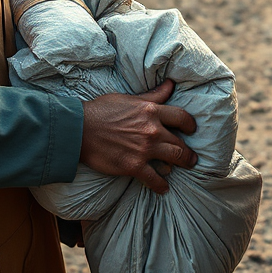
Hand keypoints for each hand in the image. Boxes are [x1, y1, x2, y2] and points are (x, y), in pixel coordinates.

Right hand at [80, 79, 197, 194]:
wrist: (79, 129)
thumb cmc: (102, 110)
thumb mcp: (129, 98)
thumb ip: (152, 95)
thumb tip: (171, 84)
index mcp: (151, 110)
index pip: (181, 117)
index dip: (190, 125)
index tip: (192, 130)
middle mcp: (152, 129)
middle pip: (180, 142)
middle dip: (188, 151)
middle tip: (191, 157)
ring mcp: (144, 149)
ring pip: (174, 159)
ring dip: (182, 165)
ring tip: (184, 168)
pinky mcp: (133, 166)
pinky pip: (155, 179)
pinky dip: (161, 185)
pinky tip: (163, 188)